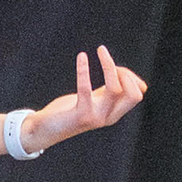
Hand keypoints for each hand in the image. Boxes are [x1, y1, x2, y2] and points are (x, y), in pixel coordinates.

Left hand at [22, 46, 146, 151]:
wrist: (45, 131)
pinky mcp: (80, 116)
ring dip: (110, 66)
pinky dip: (84, 70)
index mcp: (114, 113)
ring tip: (101, 50)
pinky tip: (81, 56)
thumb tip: (119, 73)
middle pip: (134, 95)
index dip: (130, 77)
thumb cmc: (68, 112)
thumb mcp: (93, 101)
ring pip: (115, 89)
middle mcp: (109, 117)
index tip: (114, 68)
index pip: (137, 94)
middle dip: (126, 74)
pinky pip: (85, 89)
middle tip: (107, 62)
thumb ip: (106, 91)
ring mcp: (96, 118)